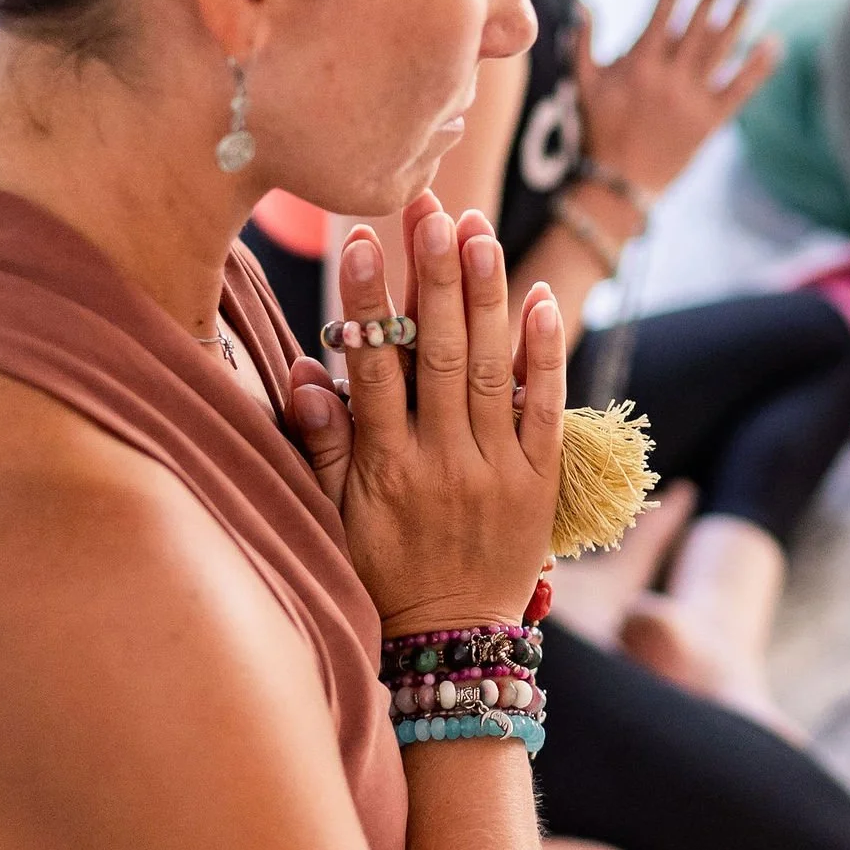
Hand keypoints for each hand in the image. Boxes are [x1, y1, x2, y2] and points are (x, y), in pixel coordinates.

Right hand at [287, 197, 563, 633]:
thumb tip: (303, 374)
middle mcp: (442, 463)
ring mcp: (496, 471)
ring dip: (486, 294)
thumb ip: (318, 445)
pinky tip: (541, 298)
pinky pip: (546, 407)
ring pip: (491, 369)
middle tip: (429, 207)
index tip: (361, 239)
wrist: (451, 641)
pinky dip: (545, 353)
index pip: (374, 369)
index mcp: (384, 469)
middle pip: (438, 353)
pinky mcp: (539, 481)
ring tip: (477, 230)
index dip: (369, 301)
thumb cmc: (382, 572)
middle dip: (433, 276)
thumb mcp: (332, 518)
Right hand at [576, 0, 780, 201]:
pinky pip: (740, 89)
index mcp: (638, 64)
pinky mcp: (710, 122)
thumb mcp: (583, 85)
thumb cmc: (597, 131)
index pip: (664, 12)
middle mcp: (668, 77)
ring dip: (739, 16)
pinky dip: (758, 66)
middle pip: (698, 22)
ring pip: (721, 49)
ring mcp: (691, 99)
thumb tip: (583, 4)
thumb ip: (583, 43)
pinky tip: (774, 42)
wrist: (617, 184)